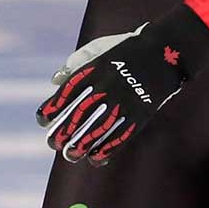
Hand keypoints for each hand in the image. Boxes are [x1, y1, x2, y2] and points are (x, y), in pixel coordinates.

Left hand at [36, 3, 208, 165]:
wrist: (166, 50)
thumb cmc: (128, 48)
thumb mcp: (99, 48)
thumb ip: (76, 63)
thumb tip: (55, 80)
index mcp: (95, 68)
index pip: (68, 91)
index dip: (53, 107)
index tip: (43, 120)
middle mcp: (108, 85)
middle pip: (81, 113)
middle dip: (64, 131)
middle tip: (53, 144)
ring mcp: (125, 100)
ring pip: (99, 127)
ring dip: (83, 144)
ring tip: (70, 155)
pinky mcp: (141, 112)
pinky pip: (122, 134)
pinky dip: (107, 149)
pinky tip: (95, 159)